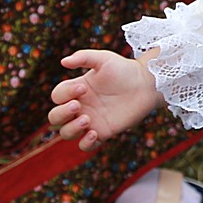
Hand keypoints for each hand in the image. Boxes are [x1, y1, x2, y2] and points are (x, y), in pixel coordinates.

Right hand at [48, 49, 163, 150]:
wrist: (146, 84)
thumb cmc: (124, 69)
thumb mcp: (104, 59)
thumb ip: (84, 57)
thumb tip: (63, 61)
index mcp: (77, 89)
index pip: (57, 96)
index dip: (65, 94)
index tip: (84, 88)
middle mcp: (80, 106)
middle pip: (55, 117)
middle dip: (62, 113)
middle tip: (78, 106)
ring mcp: (90, 121)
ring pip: (66, 133)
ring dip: (71, 129)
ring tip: (87, 120)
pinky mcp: (103, 132)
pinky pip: (85, 146)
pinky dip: (85, 143)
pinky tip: (95, 133)